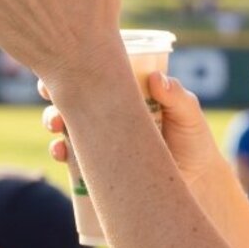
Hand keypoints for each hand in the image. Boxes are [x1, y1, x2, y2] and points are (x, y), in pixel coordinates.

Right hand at [42, 71, 219, 192]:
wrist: (196, 180)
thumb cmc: (193, 139)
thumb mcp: (189, 113)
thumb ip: (176, 96)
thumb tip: (156, 78)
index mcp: (125, 93)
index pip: (95, 74)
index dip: (76, 68)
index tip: (65, 66)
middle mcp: (107, 114)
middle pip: (72, 97)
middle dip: (55, 94)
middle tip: (52, 96)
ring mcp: (100, 139)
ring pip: (66, 125)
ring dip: (53, 121)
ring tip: (56, 126)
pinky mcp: (98, 165)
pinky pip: (71, 157)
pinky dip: (61, 152)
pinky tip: (61, 152)